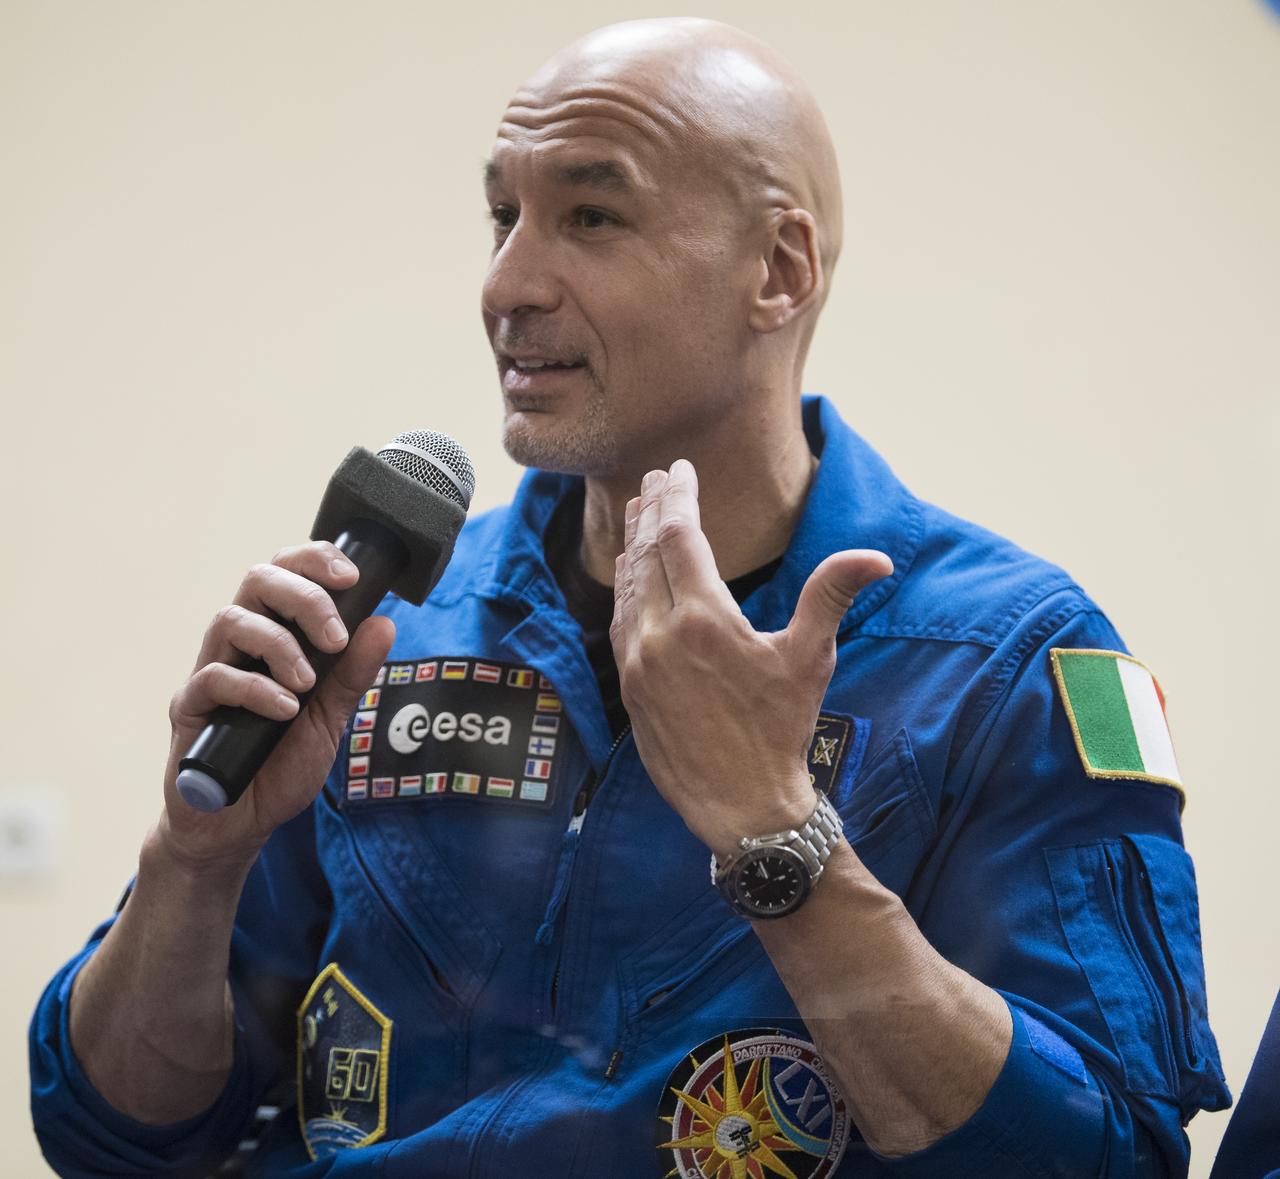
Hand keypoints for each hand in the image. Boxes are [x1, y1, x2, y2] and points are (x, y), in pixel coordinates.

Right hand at [160, 541, 394, 873]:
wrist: (241, 823)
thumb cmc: (281, 764)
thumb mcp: (331, 717)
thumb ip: (352, 672)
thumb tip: (385, 622)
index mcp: (274, 634)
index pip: (286, 572)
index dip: (315, 560)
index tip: (353, 577)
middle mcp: (239, 644)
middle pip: (257, 580)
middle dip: (304, 597)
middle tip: (335, 638)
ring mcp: (211, 671)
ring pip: (230, 619)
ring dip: (279, 645)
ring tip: (307, 684)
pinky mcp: (190, 708)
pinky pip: (214, 677)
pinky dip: (256, 689)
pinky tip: (284, 711)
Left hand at [610, 460, 890, 857]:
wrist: (743, 805)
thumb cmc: (782, 731)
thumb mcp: (810, 658)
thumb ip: (831, 595)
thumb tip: (877, 555)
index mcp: (704, 619)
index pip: (681, 537)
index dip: (679, 497)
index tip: (679, 468)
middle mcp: (660, 634)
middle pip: (647, 553)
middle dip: (652, 510)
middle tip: (655, 478)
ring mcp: (637, 662)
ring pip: (627, 585)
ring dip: (632, 544)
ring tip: (638, 513)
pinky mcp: (628, 688)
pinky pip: (620, 620)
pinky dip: (624, 586)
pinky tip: (629, 574)